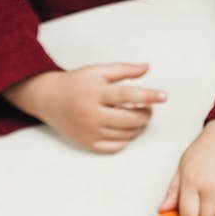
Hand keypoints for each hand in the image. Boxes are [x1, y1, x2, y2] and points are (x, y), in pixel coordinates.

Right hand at [3, 64, 166, 152]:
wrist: (50, 100)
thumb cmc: (77, 83)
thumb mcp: (98, 71)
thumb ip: (123, 69)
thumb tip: (147, 68)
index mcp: (95, 92)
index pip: (127, 94)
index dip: (148, 95)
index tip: (164, 96)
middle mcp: (92, 114)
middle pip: (129, 119)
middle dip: (145, 114)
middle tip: (148, 109)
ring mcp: (90, 132)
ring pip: (125, 135)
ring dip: (137, 127)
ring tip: (138, 117)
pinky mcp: (88, 145)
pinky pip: (115, 147)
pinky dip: (126, 139)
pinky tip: (126, 130)